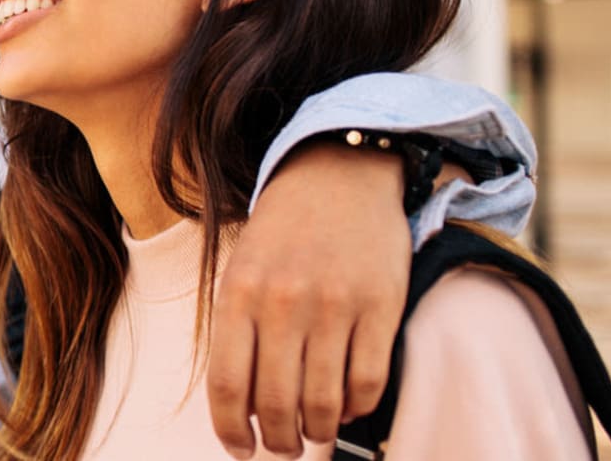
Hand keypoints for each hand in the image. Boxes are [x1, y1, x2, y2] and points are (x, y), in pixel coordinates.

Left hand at [207, 143, 407, 457]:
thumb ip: (238, 333)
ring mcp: (336, 306)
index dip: (232, 431)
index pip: (229, 386)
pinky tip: (345, 406)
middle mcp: (284, 303)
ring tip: (313, 434)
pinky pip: (368, 382)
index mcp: (239, 295)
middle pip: (277, 403)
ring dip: (317, 432)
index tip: (241, 450)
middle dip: (279, 441)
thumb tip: (241, 407)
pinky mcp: (382, 307)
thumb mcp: (240, 273)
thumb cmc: (282, 235)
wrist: (338, 177)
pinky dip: (355, 407)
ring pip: (324, 402)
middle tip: (282, 448)